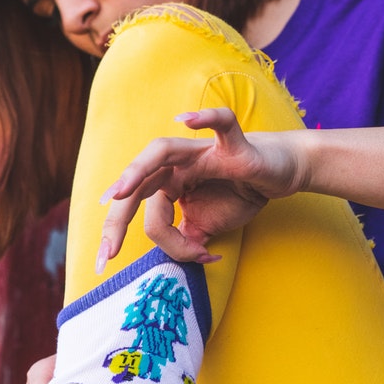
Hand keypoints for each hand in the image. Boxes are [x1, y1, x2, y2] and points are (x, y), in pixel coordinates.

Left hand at [97, 107, 304, 267]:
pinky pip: (221, 124)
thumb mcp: (206, 226)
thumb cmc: (238, 194)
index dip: (138, 239)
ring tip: (120, 192)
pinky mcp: (234, 145)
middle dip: (118, 218)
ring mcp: (203, 152)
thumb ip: (186, 241)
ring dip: (137, 170)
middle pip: (139, 184)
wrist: (277, 175)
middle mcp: (178, 165)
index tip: (118, 265)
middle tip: (106, 251)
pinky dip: (205, 118)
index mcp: (168, 183)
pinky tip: (185, 119)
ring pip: (162, 150)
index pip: (146, 212)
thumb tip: (180, 260)